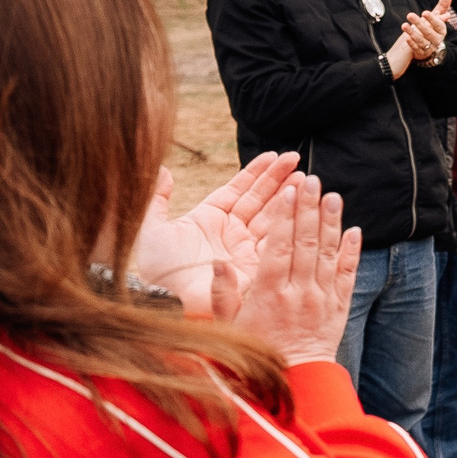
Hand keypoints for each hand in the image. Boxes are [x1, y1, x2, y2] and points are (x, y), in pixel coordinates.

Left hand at [132, 152, 299, 318]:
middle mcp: (231, 233)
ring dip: (289, 197)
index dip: (256, 172)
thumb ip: (157, 198)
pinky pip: (277, 242)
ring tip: (304, 179)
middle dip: (279, 180)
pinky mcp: (256, 267)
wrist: (166, 301)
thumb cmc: (156, 269)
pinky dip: (290, 224)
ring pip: (272, 217)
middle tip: (295, 161)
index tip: (273, 156)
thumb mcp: (152, 228)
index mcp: (209, 220)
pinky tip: (301, 207)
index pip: (238, 190)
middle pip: (260, 200)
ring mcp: (245, 249)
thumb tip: (163, 170)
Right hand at [234, 175, 361, 365]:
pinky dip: (351, 252)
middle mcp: (299, 292)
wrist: (294, 381)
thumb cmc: (254, 352)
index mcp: (269, 293)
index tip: (288, 190)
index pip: (278, 246)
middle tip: (312, 180)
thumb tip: (218, 261)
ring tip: (333, 195)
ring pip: (328, 254)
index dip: (285, 216)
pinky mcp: (338, 307)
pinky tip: (354, 230)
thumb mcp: (227, 327)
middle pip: (305, 243)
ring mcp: (322, 298)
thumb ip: (221, 293)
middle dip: (309, 209)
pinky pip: (347, 275)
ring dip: (332, 223)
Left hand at [387, 0, 454, 77]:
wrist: (429, 47)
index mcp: (441, 30)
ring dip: (413, 33)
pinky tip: (406, 37)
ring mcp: (429, 47)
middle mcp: (437, 39)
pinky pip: (416, 49)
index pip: (439, 24)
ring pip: (422, 41)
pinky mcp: (421, 53)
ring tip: (404, 25)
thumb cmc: (432, 28)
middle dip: (419, 24)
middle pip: (429, 32)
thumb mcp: (437, 18)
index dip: (432, 19)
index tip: (424, 12)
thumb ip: (442, 6)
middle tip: (410, 15)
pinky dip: (412, 44)